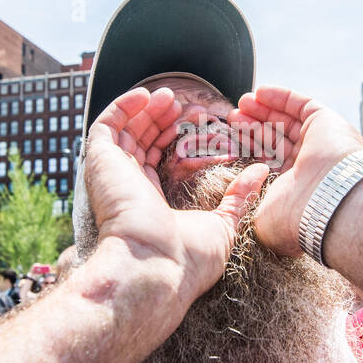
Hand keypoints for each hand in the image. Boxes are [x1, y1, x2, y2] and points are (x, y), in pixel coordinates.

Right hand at [86, 87, 268, 305]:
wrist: (156, 267)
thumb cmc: (187, 258)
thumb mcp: (223, 225)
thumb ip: (238, 197)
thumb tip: (261, 171)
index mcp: (150, 203)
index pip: (157, 161)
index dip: (173, 139)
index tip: (195, 124)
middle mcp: (127, 187)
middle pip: (141, 142)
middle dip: (162, 121)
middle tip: (184, 107)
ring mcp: (112, 174)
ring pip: (124, 131)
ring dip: (145, 111)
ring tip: (169, 97)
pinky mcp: (101, 162)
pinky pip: (106, 126)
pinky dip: (123, 107)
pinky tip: (146, 96)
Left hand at [229, 86, 362, 257]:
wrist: (328, 204)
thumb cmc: (293, 218)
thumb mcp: (259, 217)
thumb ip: (246, 203)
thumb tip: (235, 190)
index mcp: (295, 190)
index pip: (267, 162)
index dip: (249, 149)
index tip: (229, 138)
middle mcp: (309, 167)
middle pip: (276, 140)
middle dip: (253, 127)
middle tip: (233, 117)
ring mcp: (320, 144)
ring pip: (287, 122)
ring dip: (264, 111)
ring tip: (242, 103)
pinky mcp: (327, 123)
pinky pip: (301, 105)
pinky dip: (281, 97)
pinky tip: (260, 92)